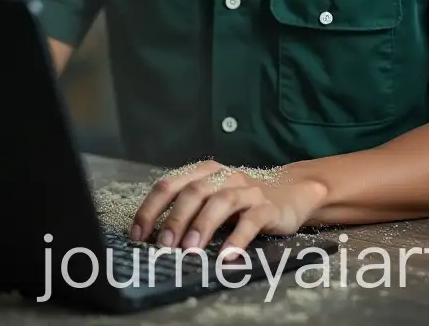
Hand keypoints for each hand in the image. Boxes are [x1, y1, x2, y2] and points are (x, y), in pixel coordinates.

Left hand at [130, 160, 327, 256]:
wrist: (291, 191)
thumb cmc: (242, 200)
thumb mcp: (213, 197)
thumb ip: (188, 209)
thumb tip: (154, 236)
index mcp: (203, 172)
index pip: (169, 185)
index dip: (150, 209)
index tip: (138, 234)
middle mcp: (223, 176)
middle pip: (193, 192)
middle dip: (175, 220)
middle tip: (163, 246)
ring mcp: (246, 190)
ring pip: (220, 202)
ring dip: (202, 226)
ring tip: (190, 250)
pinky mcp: (267, 207)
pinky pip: (250, 221)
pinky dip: (237, 238)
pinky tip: (226, 256)